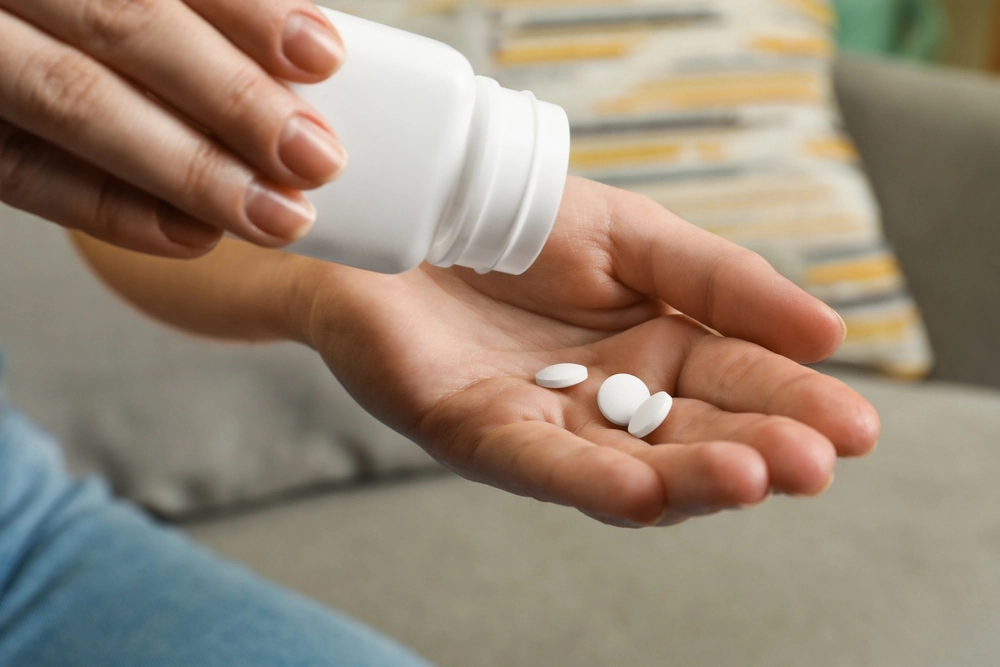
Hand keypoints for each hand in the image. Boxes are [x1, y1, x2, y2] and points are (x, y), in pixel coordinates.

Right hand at [0, 0, 345, 256]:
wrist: (5, 38)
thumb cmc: (82, 19)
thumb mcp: (123, 4)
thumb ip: (186, 15)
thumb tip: (300, 58)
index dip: (246, 10)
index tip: (322, 56)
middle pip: (122, 24)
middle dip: (232, 97)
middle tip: (315, 157)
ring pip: (71, 98)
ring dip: (187, 167)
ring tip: (273, 215)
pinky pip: (22, 171)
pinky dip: (109, 208)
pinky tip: (190, 235)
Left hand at [305, 177, 879, 527]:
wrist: (410, 205)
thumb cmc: (520, 220)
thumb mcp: (635, 237)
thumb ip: (723, 282)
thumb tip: (829, 336)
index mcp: (656, 350)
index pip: (738, 383)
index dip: (794, 405)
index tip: (856, 427)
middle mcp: (609, 401)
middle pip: (693, 436)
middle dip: (756, 451)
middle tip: (816, 463)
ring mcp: (545, 423)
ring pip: (628, 466)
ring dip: (689, 478)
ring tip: (754, 477)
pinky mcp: (477, 430)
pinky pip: (538, 463)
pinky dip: (588, 482)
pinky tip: (644, 492)